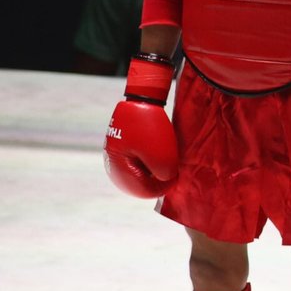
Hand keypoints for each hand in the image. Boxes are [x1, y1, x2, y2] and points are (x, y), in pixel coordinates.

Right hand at [104, 53, 178, 197]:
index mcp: (119, 169)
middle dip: (158, 181)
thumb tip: (165, 181)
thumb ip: (164, 174)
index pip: (143, 190)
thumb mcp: (162, 154)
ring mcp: (115, 157)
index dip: (163, 188)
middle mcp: (112, 165)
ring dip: (154, 172)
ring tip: (167, 160)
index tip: (176, 178)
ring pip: (137, 175)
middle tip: (174, 171)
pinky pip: (136, 164)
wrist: (141, 99)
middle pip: (138, 184)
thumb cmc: (151, 126)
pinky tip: (159, 154)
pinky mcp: (121, 148)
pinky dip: (149, 163)